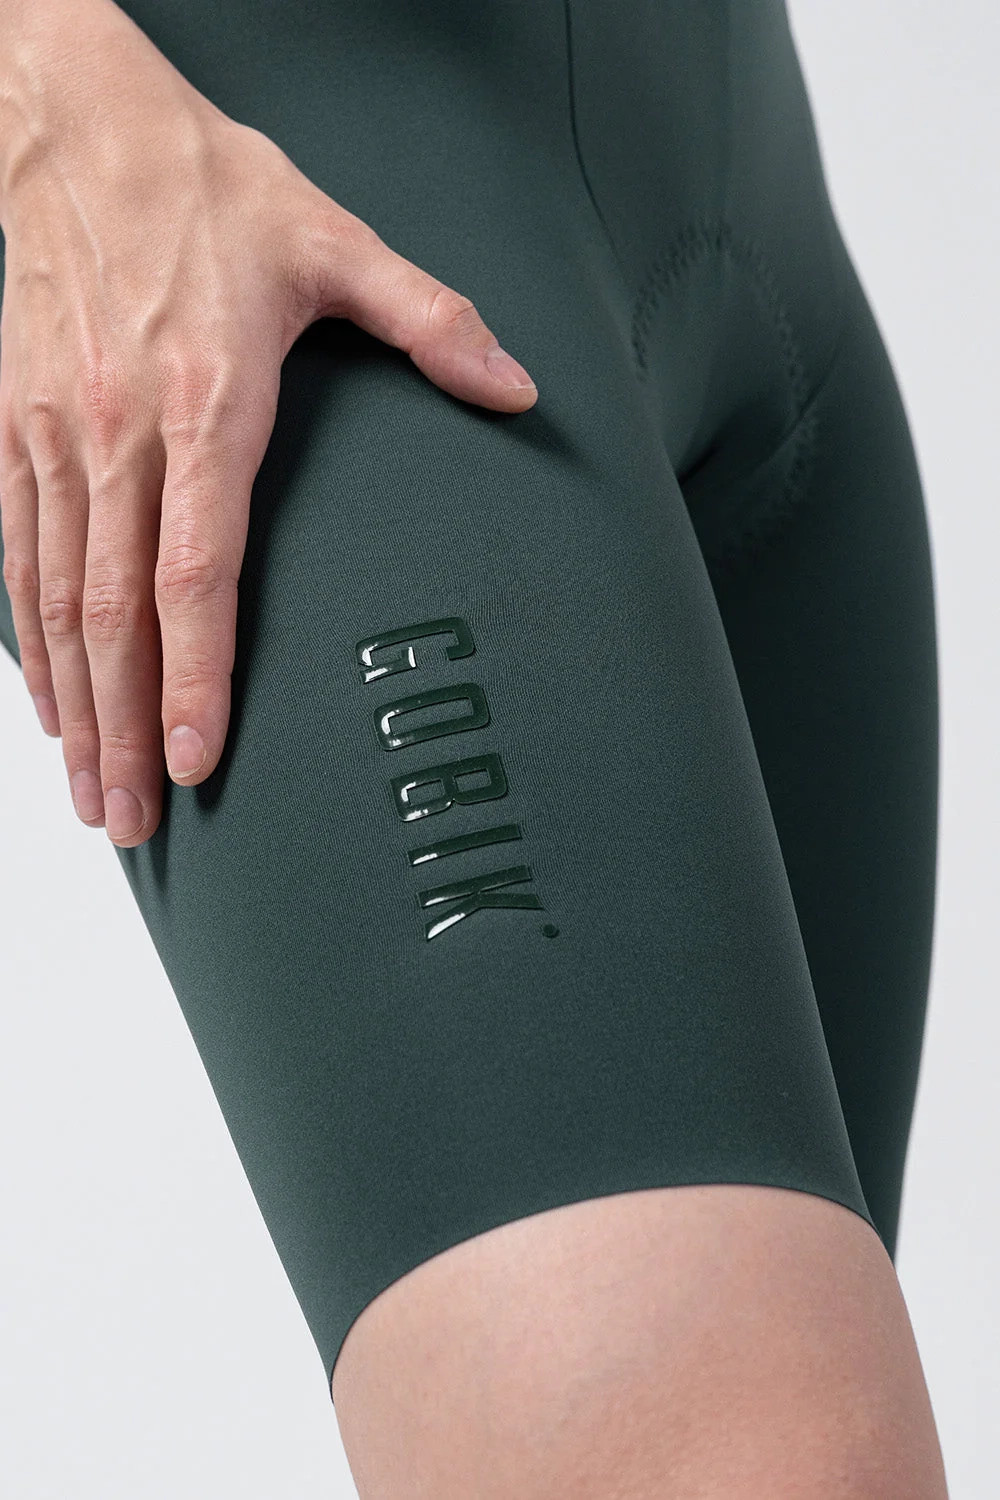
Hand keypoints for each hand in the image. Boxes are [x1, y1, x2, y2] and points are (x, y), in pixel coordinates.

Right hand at [0, 0, 536, 846]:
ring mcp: (51, 433)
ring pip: (51, 599)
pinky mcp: (8, 424)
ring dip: (70, 707)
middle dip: (121, 730)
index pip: (194, 574)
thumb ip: (431, 322)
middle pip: (111, 614)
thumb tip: (517, 390)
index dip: (194, 679)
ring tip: (87, 792)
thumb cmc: (206, 185)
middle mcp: (117, 432)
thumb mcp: (335, 241)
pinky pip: (10, 553)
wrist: (73, 122)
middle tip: (133, 822)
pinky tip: (48, 700)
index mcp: (207, 404)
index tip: (197, 762)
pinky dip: (27, 640)